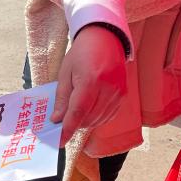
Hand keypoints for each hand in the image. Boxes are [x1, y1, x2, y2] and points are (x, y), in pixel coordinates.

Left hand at [52, 26, 126, 144]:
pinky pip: (108, 116)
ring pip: (98, 120)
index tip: (59, 142)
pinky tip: (88, 109)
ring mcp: (118, 93)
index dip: (67, 129)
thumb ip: (62, 98)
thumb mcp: (65, 72)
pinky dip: (96, 118)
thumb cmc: (81, 53)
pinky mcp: (124, 96)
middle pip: (88, 118)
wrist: (106, 39)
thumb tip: (57, 120)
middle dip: (73, 123)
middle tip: (61, 119)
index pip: (77, 112)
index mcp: (90, 80)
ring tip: (74, 110)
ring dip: (84, 121)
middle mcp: (107, 89)